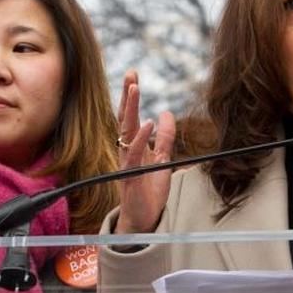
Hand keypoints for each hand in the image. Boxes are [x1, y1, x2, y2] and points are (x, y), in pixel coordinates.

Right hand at [114, 70, 177, 234]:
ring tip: (135, 88)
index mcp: (133, 147)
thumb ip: (165, 139)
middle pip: (125, 119)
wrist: (144, 219)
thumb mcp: (163, 160)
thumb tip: (167, 113)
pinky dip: (140, 138)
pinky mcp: (130, 177)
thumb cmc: (150, 191)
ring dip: (130, 109)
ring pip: (126, 131)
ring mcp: (127, 163)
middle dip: (128, 96)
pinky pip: (133, 154)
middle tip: (131, 74)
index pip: (131, 117)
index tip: (133, 76)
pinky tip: (148, 123)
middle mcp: (127, 152)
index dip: (131, 97)